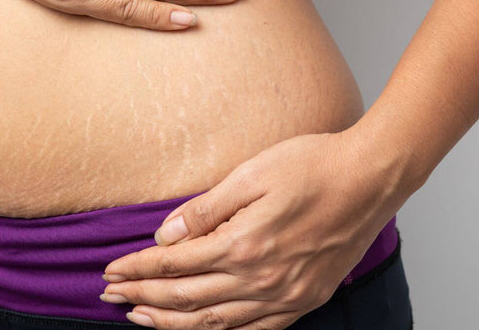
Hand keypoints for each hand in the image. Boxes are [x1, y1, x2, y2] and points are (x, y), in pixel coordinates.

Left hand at [102, 131, 406, 328]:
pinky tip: (200, 329)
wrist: (367, 178)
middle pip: (186, 296)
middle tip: (111, 296)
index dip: (139, 267)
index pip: (175, 263)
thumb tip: (166, 234)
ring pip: (213, 322)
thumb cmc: (312, 166)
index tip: (112, 270)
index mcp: (244, 244)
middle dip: (143, 295)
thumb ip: (206, 208)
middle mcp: (261, 279)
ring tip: (140, 319)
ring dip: (171, 322)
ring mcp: (284, 295)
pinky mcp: (304, 300)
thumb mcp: (252, 174)